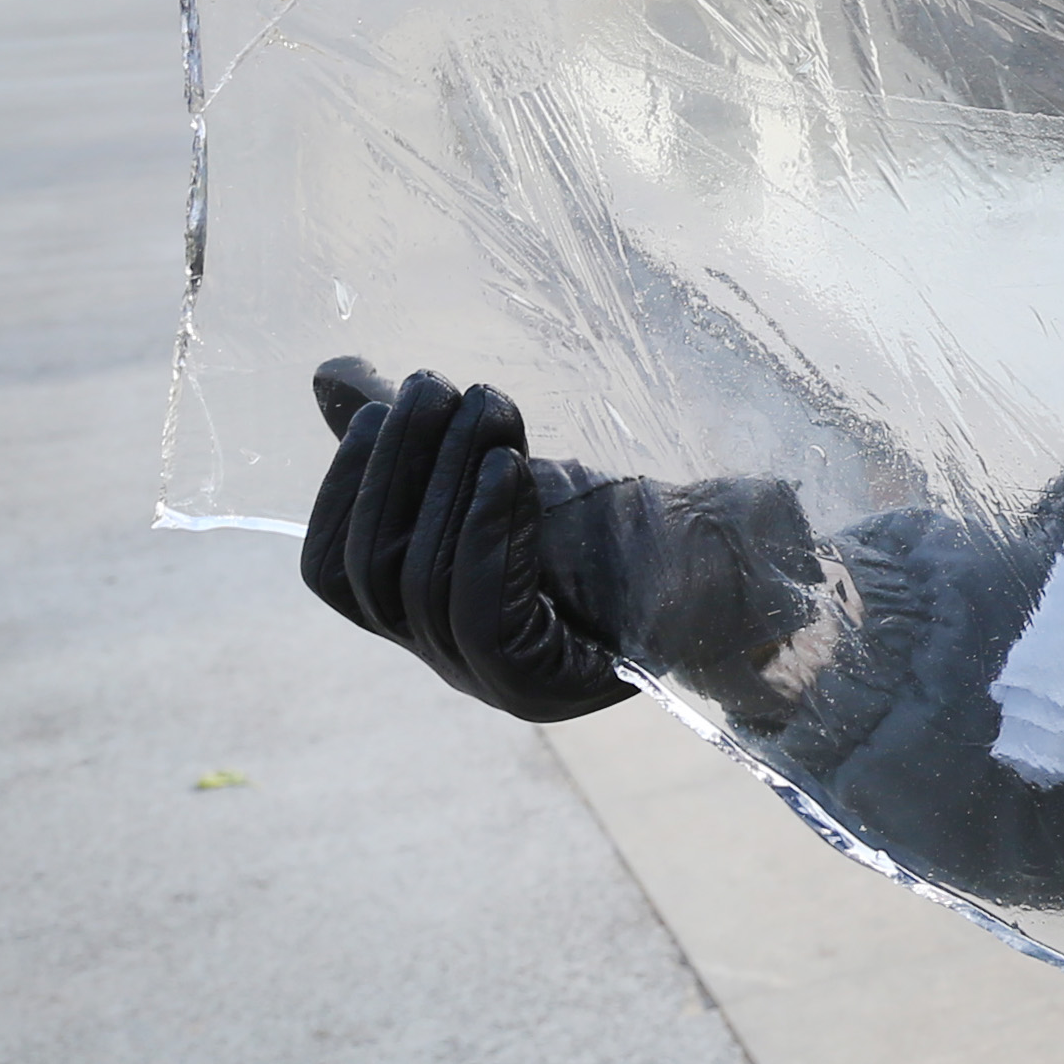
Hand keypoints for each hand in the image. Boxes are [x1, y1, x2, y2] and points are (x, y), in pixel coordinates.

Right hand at [302, 363, 634, 720]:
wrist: (732, 558)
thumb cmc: (616, 519)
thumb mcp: (504, 466)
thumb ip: (422, 436)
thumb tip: (331, 373)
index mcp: (423, 615)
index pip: (335, 572)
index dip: (343, 487)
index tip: (381, 406)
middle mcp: (446, 660)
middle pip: (375, 570)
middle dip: (400, 465)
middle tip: (439, 384)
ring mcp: (490, 684)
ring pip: (424, 585)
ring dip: (449, 480)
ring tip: (485, 403)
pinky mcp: (539, 689)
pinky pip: (480, 611)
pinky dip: (486, 533)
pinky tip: (509, 468)